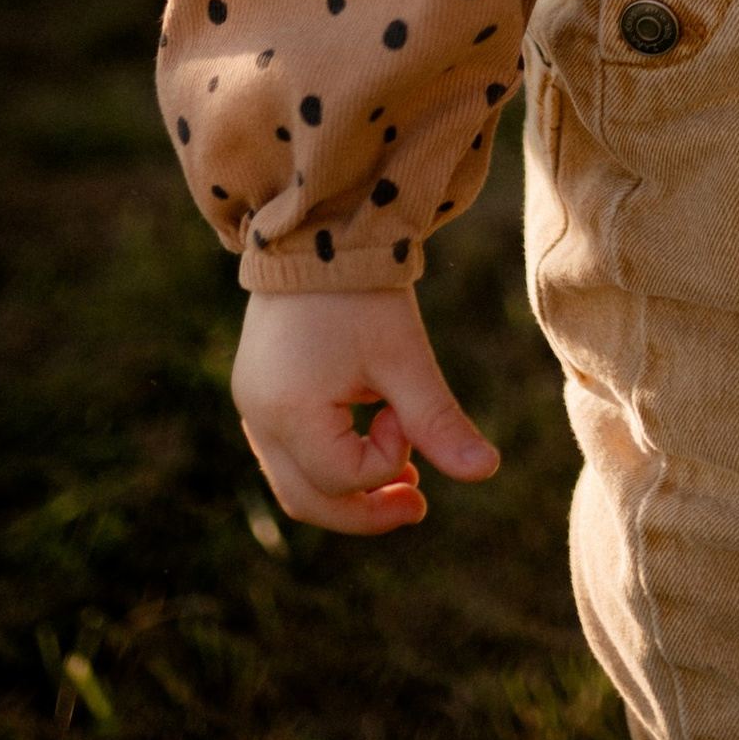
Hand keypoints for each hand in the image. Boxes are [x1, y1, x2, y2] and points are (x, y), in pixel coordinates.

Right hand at [231, 283, 498, 535]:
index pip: (344, 477)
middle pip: (308, 500)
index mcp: (287, 411)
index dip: (390, 458)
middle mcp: (258, 417)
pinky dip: (328, 462)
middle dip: (366, 511)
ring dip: (348, 491)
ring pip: (294, 483)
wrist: (319, 229)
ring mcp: (252, 405)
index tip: (408, 412)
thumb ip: (439, 421)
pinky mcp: (258, 391)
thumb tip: (486, 472)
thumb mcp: (404, 357)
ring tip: (404, 479)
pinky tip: (371, 443)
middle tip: (420, 505)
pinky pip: (288, 453)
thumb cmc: (362, 292)